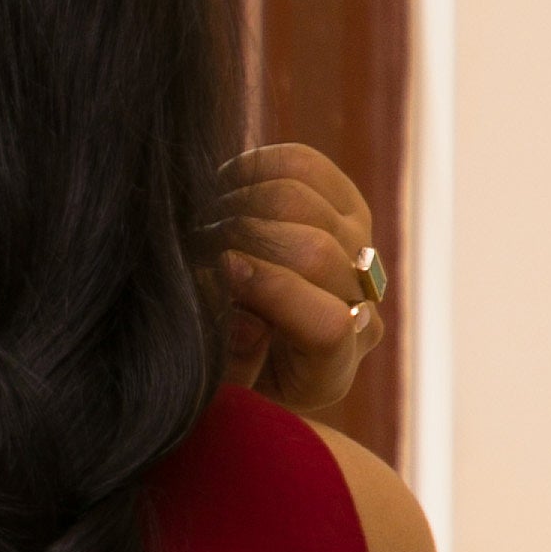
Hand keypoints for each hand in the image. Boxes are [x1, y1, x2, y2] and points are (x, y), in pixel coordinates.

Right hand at [222, 143, 386, 417]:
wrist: (236, 332)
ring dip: (238, 204)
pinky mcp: (343, 205)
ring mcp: (357, 250)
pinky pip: (301, 164)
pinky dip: (253, 170)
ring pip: (300, 199)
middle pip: (315, 252)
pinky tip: (222, 193)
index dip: (273, 291)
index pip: (328, 324)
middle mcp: (359, 306)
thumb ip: (230, 363)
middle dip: (241, 239)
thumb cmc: (217, 370)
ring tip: (202, 222)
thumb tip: (246, 321)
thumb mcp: (217, 387)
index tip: (218, 269)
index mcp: (331, 368)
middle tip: (191, 242)